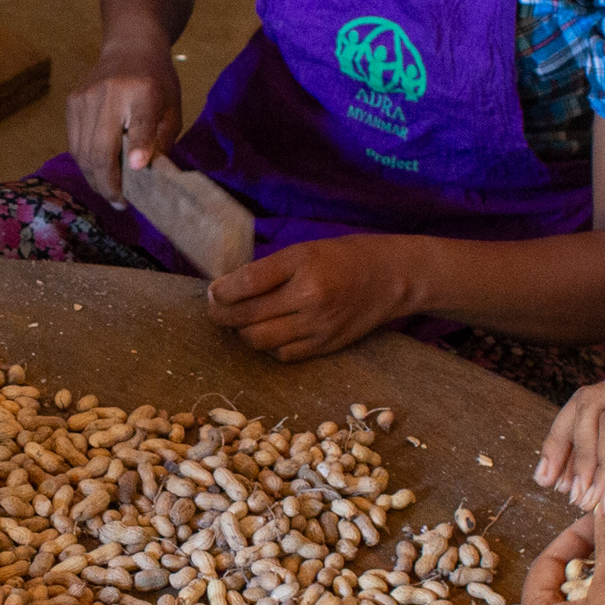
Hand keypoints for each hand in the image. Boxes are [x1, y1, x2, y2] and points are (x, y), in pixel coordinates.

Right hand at [67, 42, 183, 194]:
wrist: (130, 46)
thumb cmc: (157, 82)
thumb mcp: (172, 107)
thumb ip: (163, 139)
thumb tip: (150, 177)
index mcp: (144, 91)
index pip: (139, 122)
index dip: (138, 146)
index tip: (137, 169)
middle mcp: (110, 92)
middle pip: (102, 148)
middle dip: (109, 183)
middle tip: (120, 203)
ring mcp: (86, 97)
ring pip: (83, 152)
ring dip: (95, 179)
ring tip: (110, 194)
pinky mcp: (72, 102)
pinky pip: (75, 143)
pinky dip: (85, 164)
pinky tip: (98, 175)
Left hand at [207, 235, 416, 363]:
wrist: (391, 277)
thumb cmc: (343, 258)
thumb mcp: (305, 250)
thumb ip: (269, 269)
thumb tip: (227, 288)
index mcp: (303, 263)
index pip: (248, 282)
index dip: (222, 291)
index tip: (213, 292)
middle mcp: (310, 296)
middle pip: (249, 316)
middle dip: (223, 315)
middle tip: (215, 310)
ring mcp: (318, 325)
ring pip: (261, 340)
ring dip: (243, 333)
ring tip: (240, 322)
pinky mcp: (326, 345)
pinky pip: (283, 354)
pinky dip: (269, 346)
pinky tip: (268, 332)